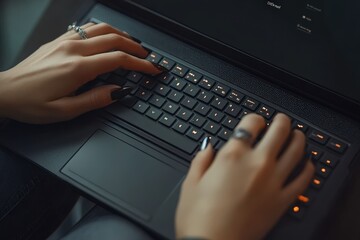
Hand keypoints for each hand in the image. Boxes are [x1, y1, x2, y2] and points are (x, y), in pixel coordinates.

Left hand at [0, 22, 160, 123]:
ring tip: (134, 45)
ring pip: (101, 29)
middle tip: (148, 58)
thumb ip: (95, 100)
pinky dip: (104, 31)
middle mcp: (73, 49)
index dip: (140, 64)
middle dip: (136, 49)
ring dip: (122, 35)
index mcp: (77, 68)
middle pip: (114, 40)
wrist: (3, 92)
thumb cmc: (31, 103)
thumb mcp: (65, 111)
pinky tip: (108, 37)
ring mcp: (65, 42)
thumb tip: (119, 92)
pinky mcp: (58, 40)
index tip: (152, 69)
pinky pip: (87, 28)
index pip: (118, 60)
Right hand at [176, 113, 314, 239]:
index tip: (254, 121)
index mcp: (232, 156)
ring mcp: (273, 182)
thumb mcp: (191, 183)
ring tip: (297, 135)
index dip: (254, 118)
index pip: (251, 123)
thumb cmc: (199, 217)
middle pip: (278, 131)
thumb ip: (201, 159)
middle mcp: (256, 164)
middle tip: (281, 120)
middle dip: (281, 121)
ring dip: (298, 138)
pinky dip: (308, 168)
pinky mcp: (282, 201)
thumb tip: (209, 148)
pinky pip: (303, 180)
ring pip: (296, 151)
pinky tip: (307, 163)